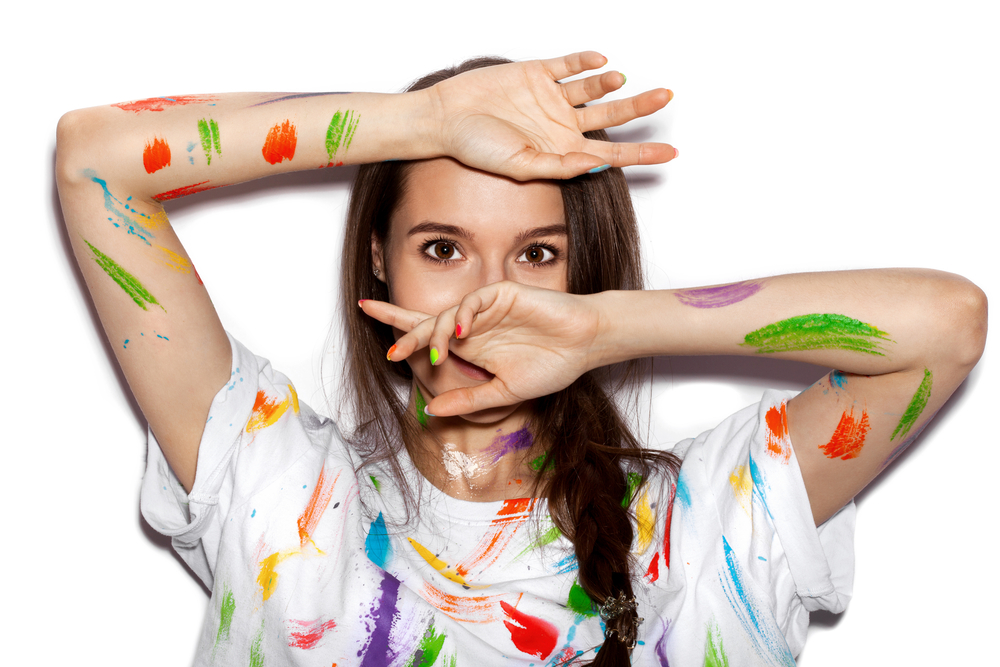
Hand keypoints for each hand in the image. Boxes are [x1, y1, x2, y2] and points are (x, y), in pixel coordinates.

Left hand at [361, 282, 604, 415]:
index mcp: (472, 348)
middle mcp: (474, 327)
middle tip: (391, 352)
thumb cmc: (552, 367)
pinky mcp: (501, 294)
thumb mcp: (504, 392)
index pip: (430, 341)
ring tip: (437, 356)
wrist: (584, 347)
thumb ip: (469, 399)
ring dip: (436, 336)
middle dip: (405, 333)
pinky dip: (463, 314)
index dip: (405, 339)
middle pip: (428, 324)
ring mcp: (486, 310)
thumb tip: (432, 411)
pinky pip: (473, 301)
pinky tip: (462, 331)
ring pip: (447, 315)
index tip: (382, 349)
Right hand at [426, 51, 675, 179]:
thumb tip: (596, 164)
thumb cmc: (476, 149)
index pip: (612, 153)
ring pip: (593, 88)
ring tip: (620, 80)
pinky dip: (585, 61)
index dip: (642, 153)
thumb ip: (559, 166)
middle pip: (612, 116)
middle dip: (640, 108)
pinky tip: (599, 61)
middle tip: (666, 96)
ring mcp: (550, 98)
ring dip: (610, 83)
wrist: (445, 118)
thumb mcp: (520, 166)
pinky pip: (568, 65)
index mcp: (561, 152)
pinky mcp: (536, 74)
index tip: (671, 153)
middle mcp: (561, 125)